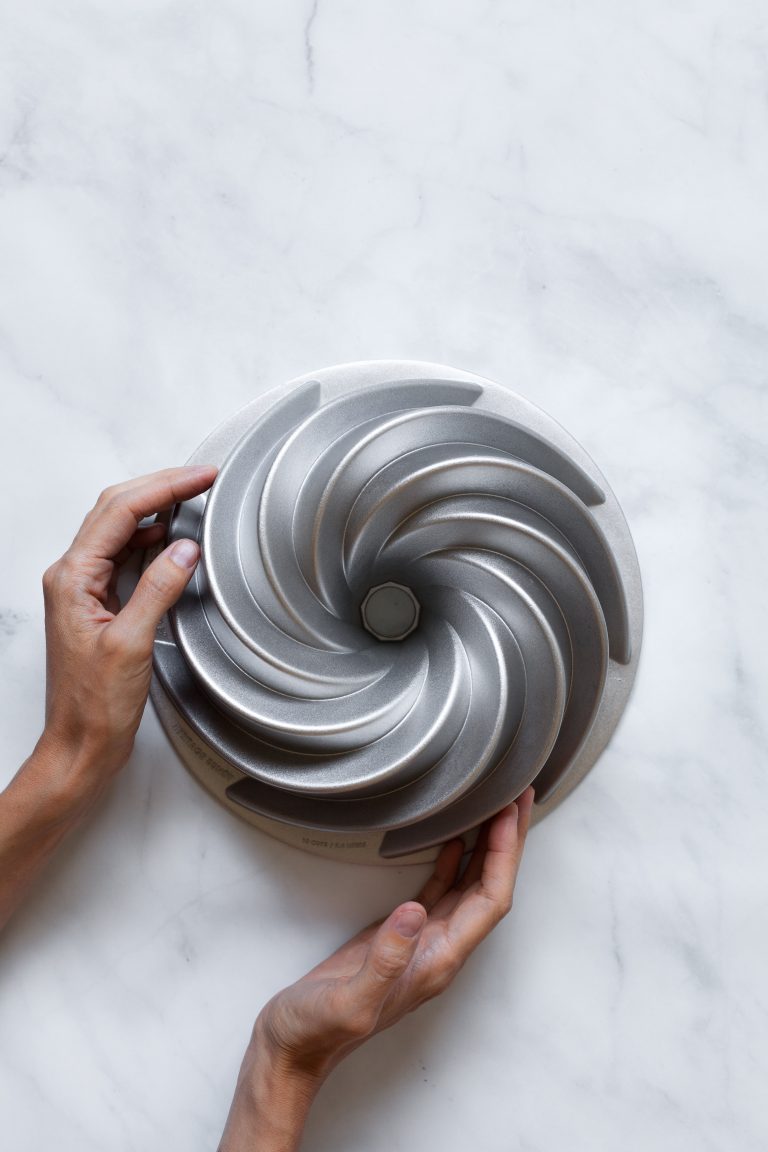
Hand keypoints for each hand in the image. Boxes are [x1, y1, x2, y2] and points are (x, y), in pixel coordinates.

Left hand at [39, 465, 216, 794]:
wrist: (81, 745)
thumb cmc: (95, 706)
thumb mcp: (131, 643)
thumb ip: (157, 589)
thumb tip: (184, 548)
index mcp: (72, 579)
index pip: (120, 512)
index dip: (163, 487)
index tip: (201, 477)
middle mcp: (73, 578)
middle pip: (116, 510)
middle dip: (160, 487)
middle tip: (203, 477)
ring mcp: (84, 591)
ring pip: (120, 530)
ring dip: (155, 509)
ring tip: (192, 497)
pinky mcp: (99, 606)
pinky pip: (124, 557)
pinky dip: (151, 540)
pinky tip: (170, 540)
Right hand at [219, 789, 533, 1149]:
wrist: (292, 1049)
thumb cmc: (316, 1031)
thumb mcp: (350, 1000)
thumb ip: (385, 960)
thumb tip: (416, 911)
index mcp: (438, 962)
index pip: (490, 901)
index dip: (505, 857)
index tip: (509, 815)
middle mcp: (440, 951)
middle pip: (490, 889)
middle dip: (508, 844)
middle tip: (518, 797)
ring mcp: (421, 942)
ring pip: (470, 887)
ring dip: (488, 849)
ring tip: (499, 809)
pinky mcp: (399, 936)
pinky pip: (440, 891)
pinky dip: (454, 863)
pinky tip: (456, 840)